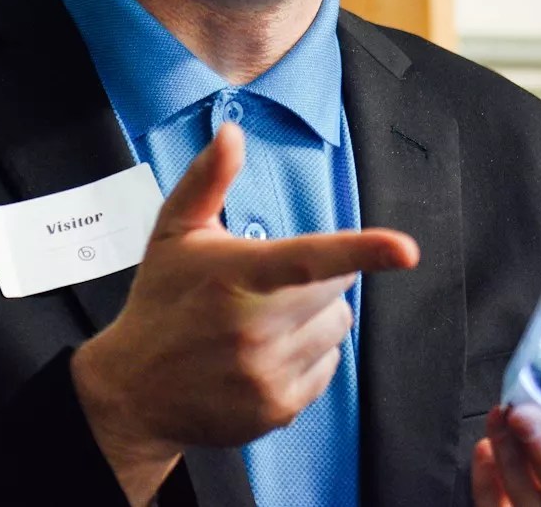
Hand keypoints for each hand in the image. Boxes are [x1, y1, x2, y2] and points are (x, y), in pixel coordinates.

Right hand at [70, 123, 418, 504]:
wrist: (134, 392)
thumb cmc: (159, 301)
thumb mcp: (174, 233)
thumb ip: (208, 179)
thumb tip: (233, 132)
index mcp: (235, 275)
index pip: (309, 258)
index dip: (363, 250)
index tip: (406, 249)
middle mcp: (255, 328)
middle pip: (337, 287)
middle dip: (317, 278)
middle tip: (270, 284)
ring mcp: (268, 372)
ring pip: (337, 326)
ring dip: (315, 317)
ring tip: (265, 320)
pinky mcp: (279, 407)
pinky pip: (328, 367)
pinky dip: (308, 355)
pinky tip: (265, 353)